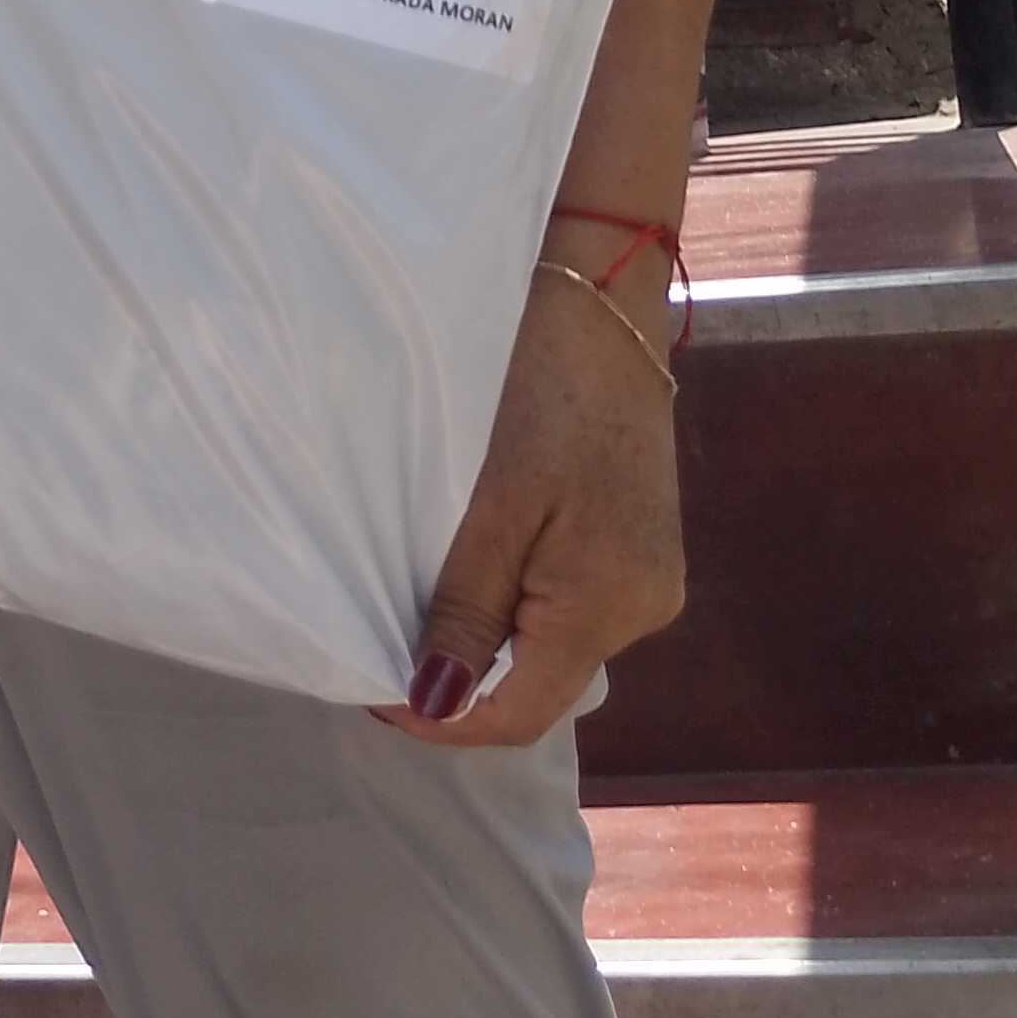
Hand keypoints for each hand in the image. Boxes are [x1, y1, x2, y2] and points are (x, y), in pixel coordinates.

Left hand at [375, 262, 684, 749]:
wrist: (601, 300)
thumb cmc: (540, 387)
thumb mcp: (492, 503)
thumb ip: (465, 609)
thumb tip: (435, 704)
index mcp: (609, 606)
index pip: (520, 713)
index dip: (442, 716)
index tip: (368, 686)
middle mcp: (643, 610)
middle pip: (540, 685)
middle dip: (460, 680)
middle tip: (380, 639)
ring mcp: (648, 578)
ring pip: (552, 646)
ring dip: (486, 638)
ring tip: (416, 601)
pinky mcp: (640, 547)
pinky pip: (568, 605)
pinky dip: (516, 604)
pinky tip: (475, 570)